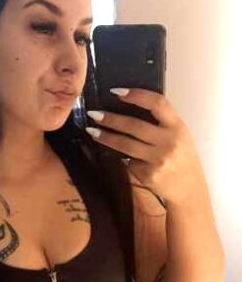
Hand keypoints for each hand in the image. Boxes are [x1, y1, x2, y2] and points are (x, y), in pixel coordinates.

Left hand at [86, 88, 208, 205]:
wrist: (189, 189)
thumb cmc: (182, 158)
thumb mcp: (180, 135)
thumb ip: (162, 123)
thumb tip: (130, 108)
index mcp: (178, 127)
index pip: (157, 103)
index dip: (136, 95)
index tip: (117, 92)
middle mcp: (168, 142)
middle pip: (134, 125)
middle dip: (111, 119)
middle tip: (94, 113)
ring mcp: (158, 160)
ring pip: (125, 145)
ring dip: (106, 137)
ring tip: (92, 130)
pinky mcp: (148, 175)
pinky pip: (128, 162)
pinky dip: (120, 157)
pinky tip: (113, 154)